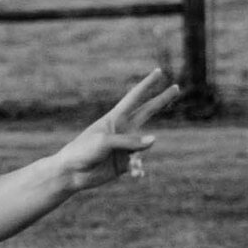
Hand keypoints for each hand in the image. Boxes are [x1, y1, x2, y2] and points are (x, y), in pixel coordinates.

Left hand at [55, 70, 179, 193]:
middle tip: (176, 87)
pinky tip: (137, 175)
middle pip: (147, 111)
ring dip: (138, 156)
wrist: (71, 173)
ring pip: (143, 147)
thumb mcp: (105, 142)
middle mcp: (123, 130)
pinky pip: (138, 165)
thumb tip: (154, 140)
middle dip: (162, 100)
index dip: (147, 84)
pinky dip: (138, 170)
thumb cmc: (83, 151)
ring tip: (131, 164)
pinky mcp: (124, 163)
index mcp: (115, 118)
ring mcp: (125, 146)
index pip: (135, 97)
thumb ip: (130, 141)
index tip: (159, 71)